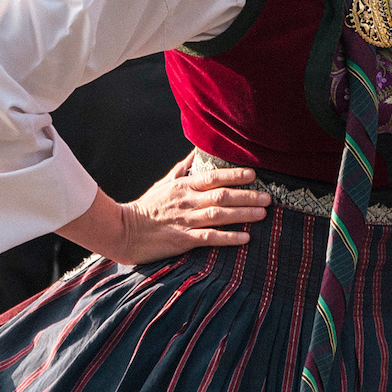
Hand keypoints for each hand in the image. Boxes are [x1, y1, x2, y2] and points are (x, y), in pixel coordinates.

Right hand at [58, 159, 270, 265]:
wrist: (123, 231)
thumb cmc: (147, 207)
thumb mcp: (165, 183)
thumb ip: (183, 169)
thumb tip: (197, 151)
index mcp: (184, 186)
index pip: (213, 177)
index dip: (234, 175)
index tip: (254, 174)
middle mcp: (187, 201)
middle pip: (221, 196)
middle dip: (246, 196)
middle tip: (268, 197)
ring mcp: (185, 220)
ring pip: (219, 215)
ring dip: (242, 214)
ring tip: (263, 214)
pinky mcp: (182, 240)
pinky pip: (209, 238)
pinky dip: (228, 238)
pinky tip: (245, 238)